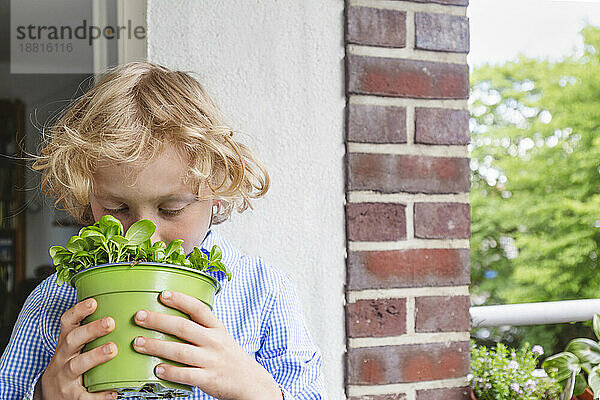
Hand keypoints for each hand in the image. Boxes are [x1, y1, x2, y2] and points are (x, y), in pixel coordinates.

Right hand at [35, 298, 117, 399]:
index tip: (93, 302)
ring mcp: (65, 378)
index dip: (78, 311)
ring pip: (76, 365)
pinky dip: (99, 395)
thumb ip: (90, 333)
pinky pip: (85, 396)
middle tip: (110, 322)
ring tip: (112, 349)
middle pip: (72, 340)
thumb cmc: (71, 365)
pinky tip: (114, 391)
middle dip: (91, 330)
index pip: (67, 323)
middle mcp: (63, 359)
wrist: (50, 397)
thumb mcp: (74, 349)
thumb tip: (120, 308)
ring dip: (94, 356)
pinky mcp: (72, 397)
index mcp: (66, 344)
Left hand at [132, 291, 281, 399]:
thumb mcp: (222, 338)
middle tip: (139, 317)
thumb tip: (172, 320)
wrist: (251, 383)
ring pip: (180, 351)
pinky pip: (186, 374)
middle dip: (158, 320)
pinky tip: (157, 369)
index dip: (181, 299)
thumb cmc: (230, 359)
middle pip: (183, 327)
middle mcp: (214, 341)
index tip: (163, 294)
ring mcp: (211, 360)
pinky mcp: (209, 379)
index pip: (199, 309)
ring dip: (156, 346)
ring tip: (138, 343)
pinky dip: (170, 371)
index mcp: (217, 328)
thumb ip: (202, 329)